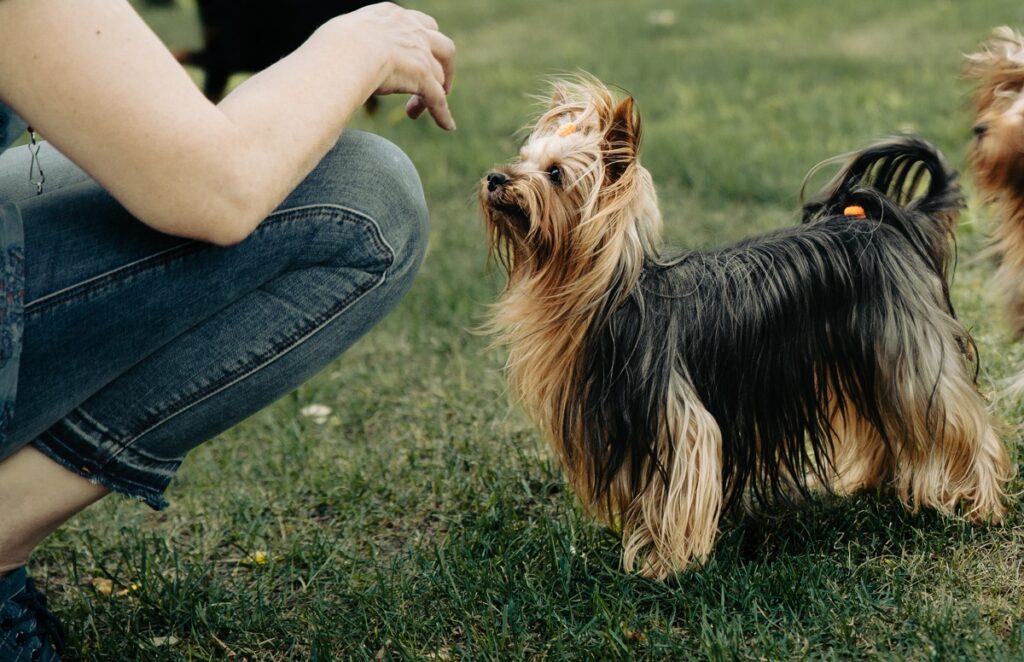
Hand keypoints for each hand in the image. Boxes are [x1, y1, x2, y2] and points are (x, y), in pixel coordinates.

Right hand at [332, 3, 455, 129]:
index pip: (418, 24)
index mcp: (393, 16)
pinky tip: (447, 126)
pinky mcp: (423, 76)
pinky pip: (438, 98)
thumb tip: (329, 57)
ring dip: (436, 92)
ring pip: (440, 75)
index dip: (422, 42)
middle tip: (438, 82)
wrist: (345, 50)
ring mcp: (421, 53)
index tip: (417, 56)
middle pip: (442, 46)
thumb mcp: (343, 35)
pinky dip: (443, 113)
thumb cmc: (332, 46)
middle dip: (444, 64)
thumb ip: (350, 44)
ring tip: (415, 111)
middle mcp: (413, 30)